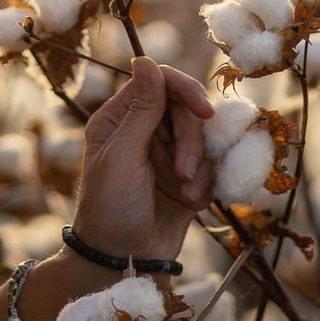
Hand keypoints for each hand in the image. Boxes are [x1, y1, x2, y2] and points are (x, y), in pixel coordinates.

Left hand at [68, 56, 216, 266]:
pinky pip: (209, 166)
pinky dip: (204, 184)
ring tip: (184, 191)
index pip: (158, 83)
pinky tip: (190, 203)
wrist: (122, 262)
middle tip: (183, 171)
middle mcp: (143, 132)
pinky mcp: (185, 180)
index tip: (204, 113)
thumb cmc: (110, 208)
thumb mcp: (123, 155)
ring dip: (198, 165)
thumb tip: (145, 58)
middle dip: (191, 139)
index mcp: (118, 119)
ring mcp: (166, 156)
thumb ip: (141, 109)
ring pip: (201, 138)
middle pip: (185, 109)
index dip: (184, 91)